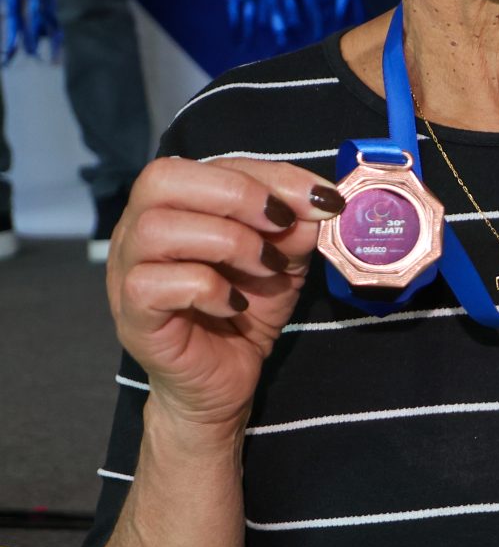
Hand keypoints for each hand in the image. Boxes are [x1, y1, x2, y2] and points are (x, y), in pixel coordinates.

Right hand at [106, 157, 342, 433]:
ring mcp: (127, 271)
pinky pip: (155, 283)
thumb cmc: (245, 311)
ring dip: (227, 242)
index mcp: (174, 206)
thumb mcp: (282, 261)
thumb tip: (317, 204)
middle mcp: (139, 230)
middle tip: (282, 224)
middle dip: (237, 194)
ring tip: (265, 268)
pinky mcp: (132, 314)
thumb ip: (294, 230)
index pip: (209, 164)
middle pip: (162, 179)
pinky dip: (207, 288)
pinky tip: (235, 305)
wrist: (223, 381)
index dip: (271, 174)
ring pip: (157, 229)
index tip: (323, 199)